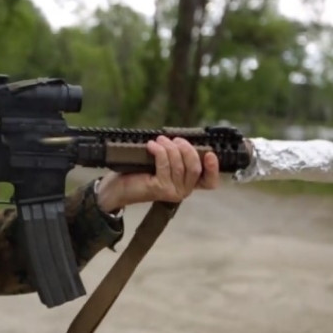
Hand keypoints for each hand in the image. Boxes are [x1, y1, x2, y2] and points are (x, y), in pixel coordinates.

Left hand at [96, 136, 219, 211]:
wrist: (118, 188)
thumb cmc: (140, 173)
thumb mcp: (162, 163)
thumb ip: (176, 156)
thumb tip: (183, 140)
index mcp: (187, 184)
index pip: (209, 181)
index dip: (214, 168)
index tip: (210, 153)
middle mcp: (183, 191)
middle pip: (195, 168)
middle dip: (186, 148)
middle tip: (175, 139)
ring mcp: (172, 192)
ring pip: (179, 165)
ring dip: (169, 147)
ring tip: (159, 140)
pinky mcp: (159, 188)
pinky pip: (165, 164)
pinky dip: (159, 151)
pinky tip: (151, 145)